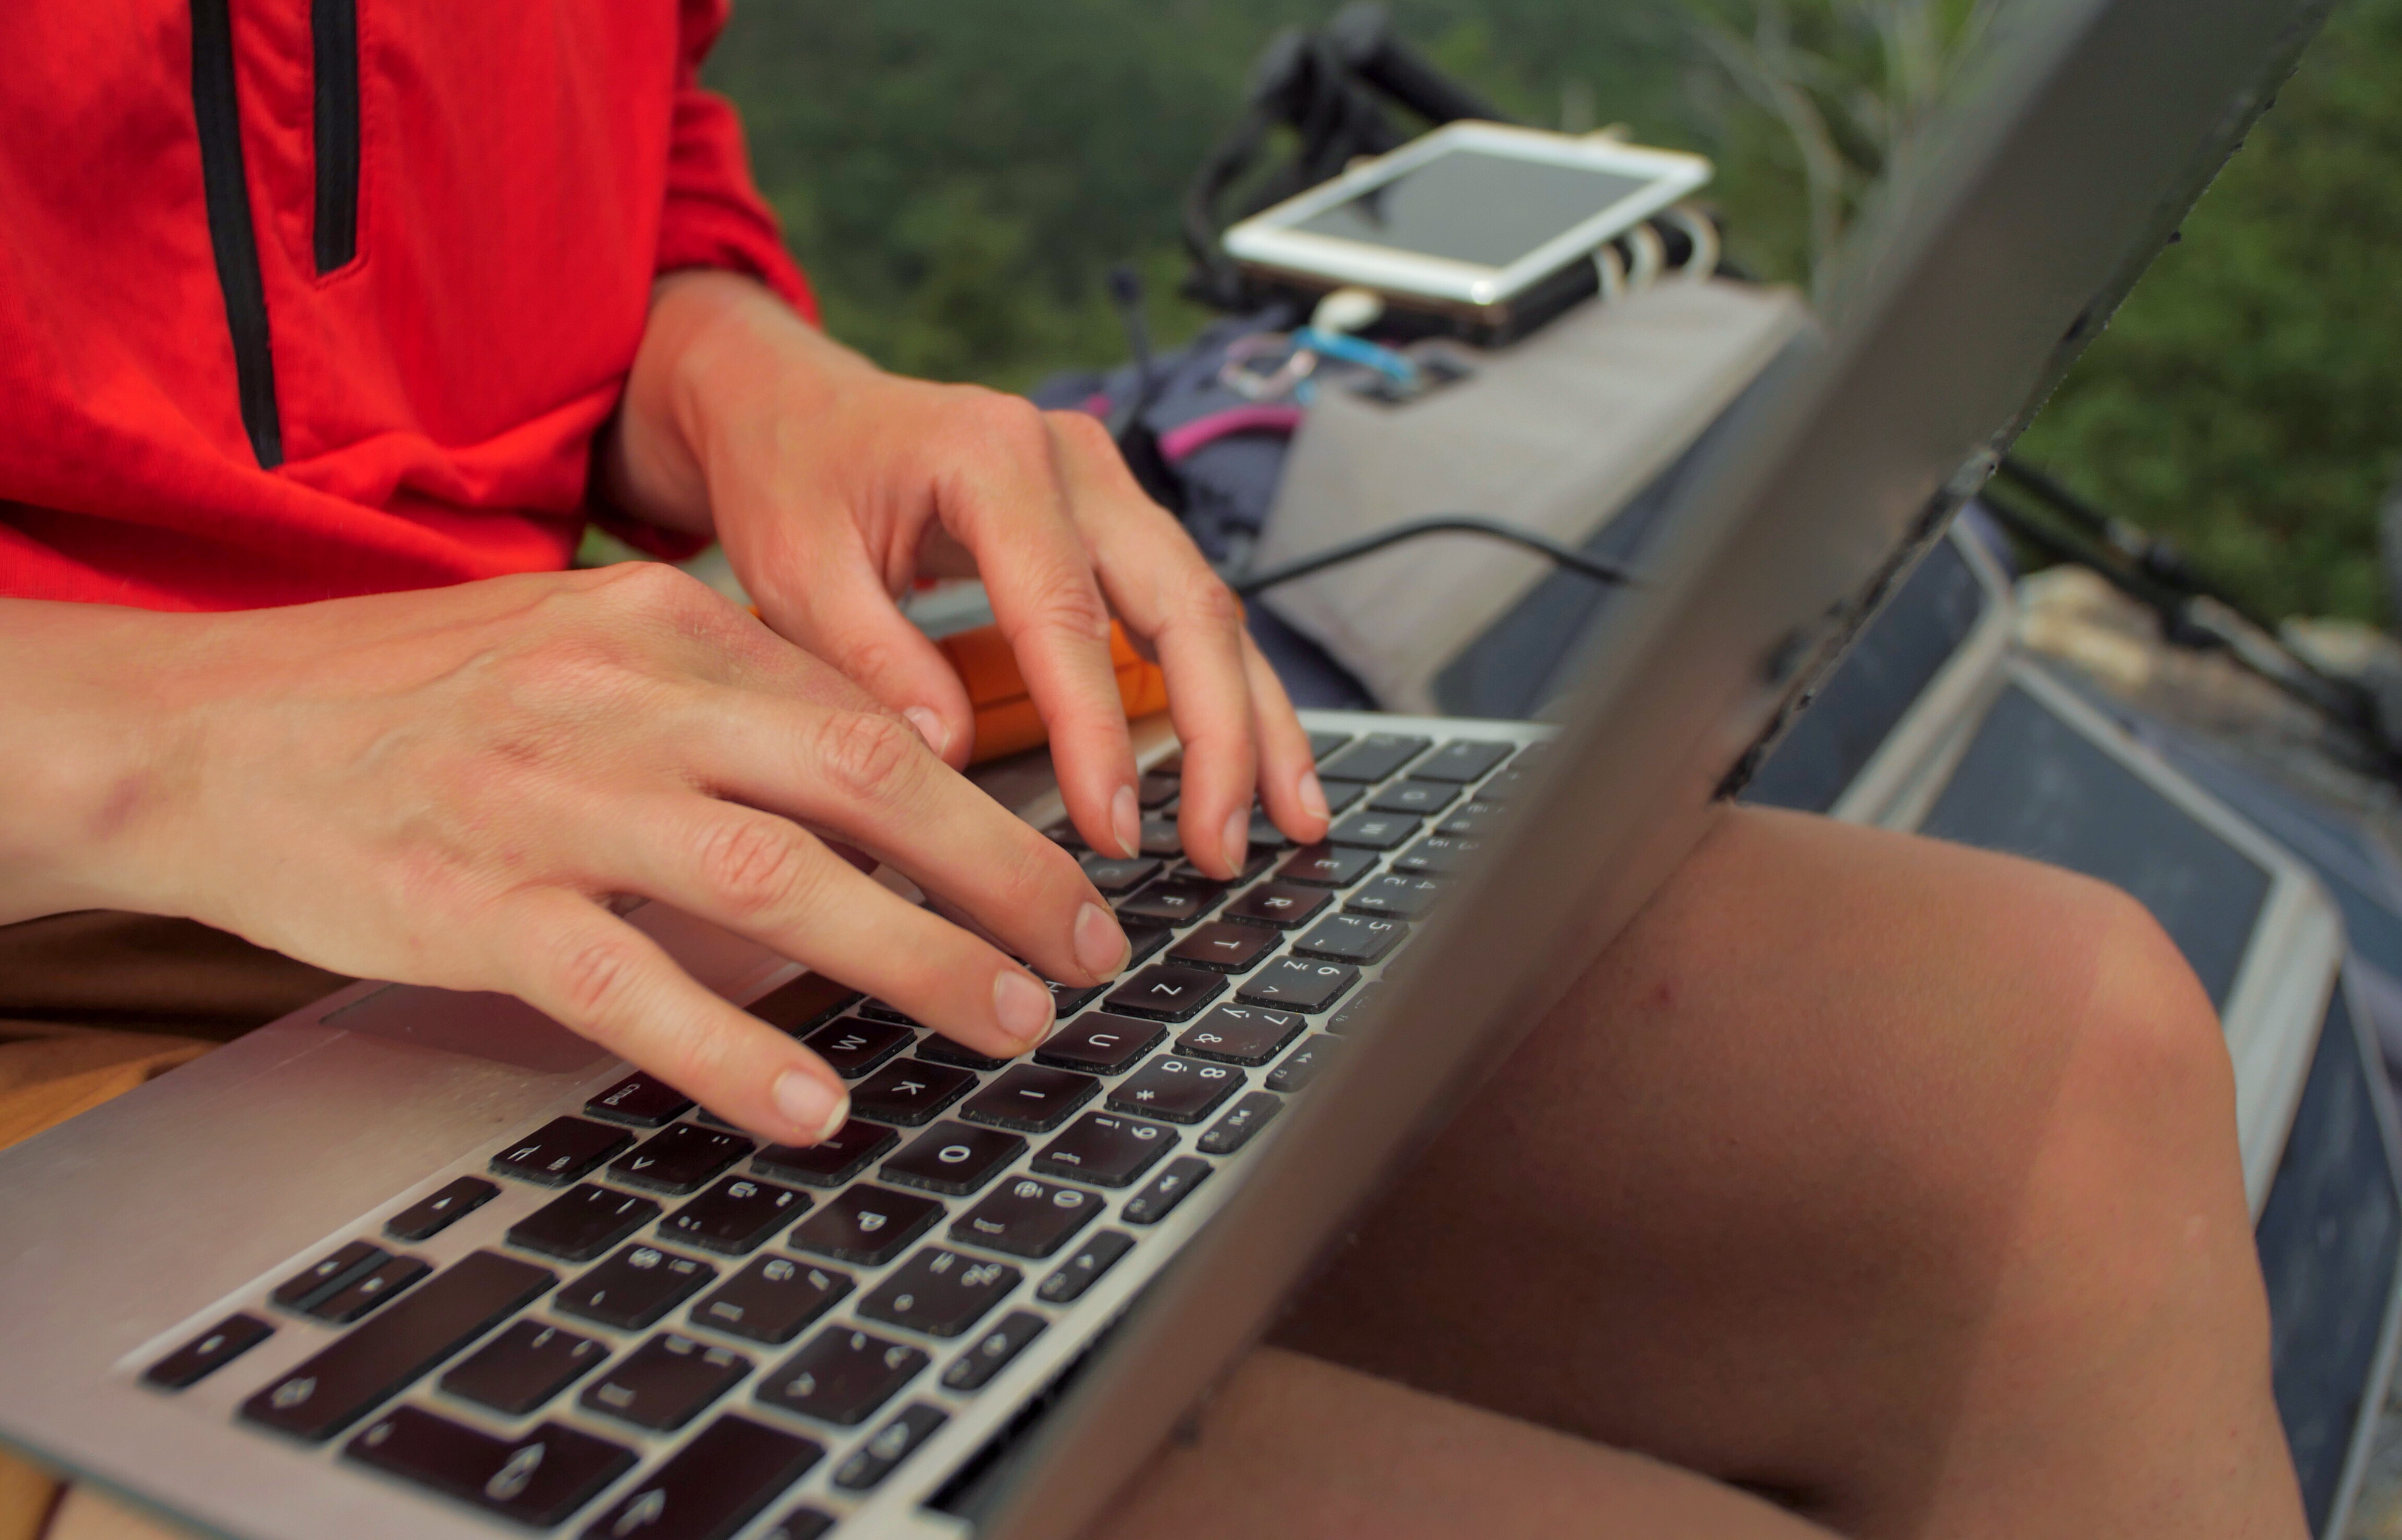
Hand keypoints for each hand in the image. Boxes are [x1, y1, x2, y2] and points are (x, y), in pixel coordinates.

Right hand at [0, 576, 1131, 1143]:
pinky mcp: (472, 905)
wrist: (206, 731)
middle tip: (1091, 948)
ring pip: (777, 878)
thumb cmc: (411, 702)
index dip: (987, 796)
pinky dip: (734, 1048)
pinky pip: (629, 984)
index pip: (864, 708)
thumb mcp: (580, 647)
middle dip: (1003, 869)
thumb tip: (883, 769)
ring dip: (918, 958)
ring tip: (1010, 1023)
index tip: (1062, 861)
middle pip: (864, 777)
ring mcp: (548, 799)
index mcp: (661, 621)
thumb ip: (722, 696)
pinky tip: (816, 1104)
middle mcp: (622, 695)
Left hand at [602, 270, 1331, 877]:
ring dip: (1255, 723)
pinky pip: (1195, 613)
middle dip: (1220, 738)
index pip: (1067, 612)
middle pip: (1184, 603)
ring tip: (1289, 824)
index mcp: (992, 455)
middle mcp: (1074, 461)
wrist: (792, 406)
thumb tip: (950, 758)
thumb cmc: (790, 477)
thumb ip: (869, 659)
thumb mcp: (793, 568)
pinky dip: (1231, 695)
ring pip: (1213, 611)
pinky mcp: (1119, 526)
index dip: (1097, 730)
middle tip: (1221, 850)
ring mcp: (1109, 489)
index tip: (1109, 827)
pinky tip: (1259, 771)